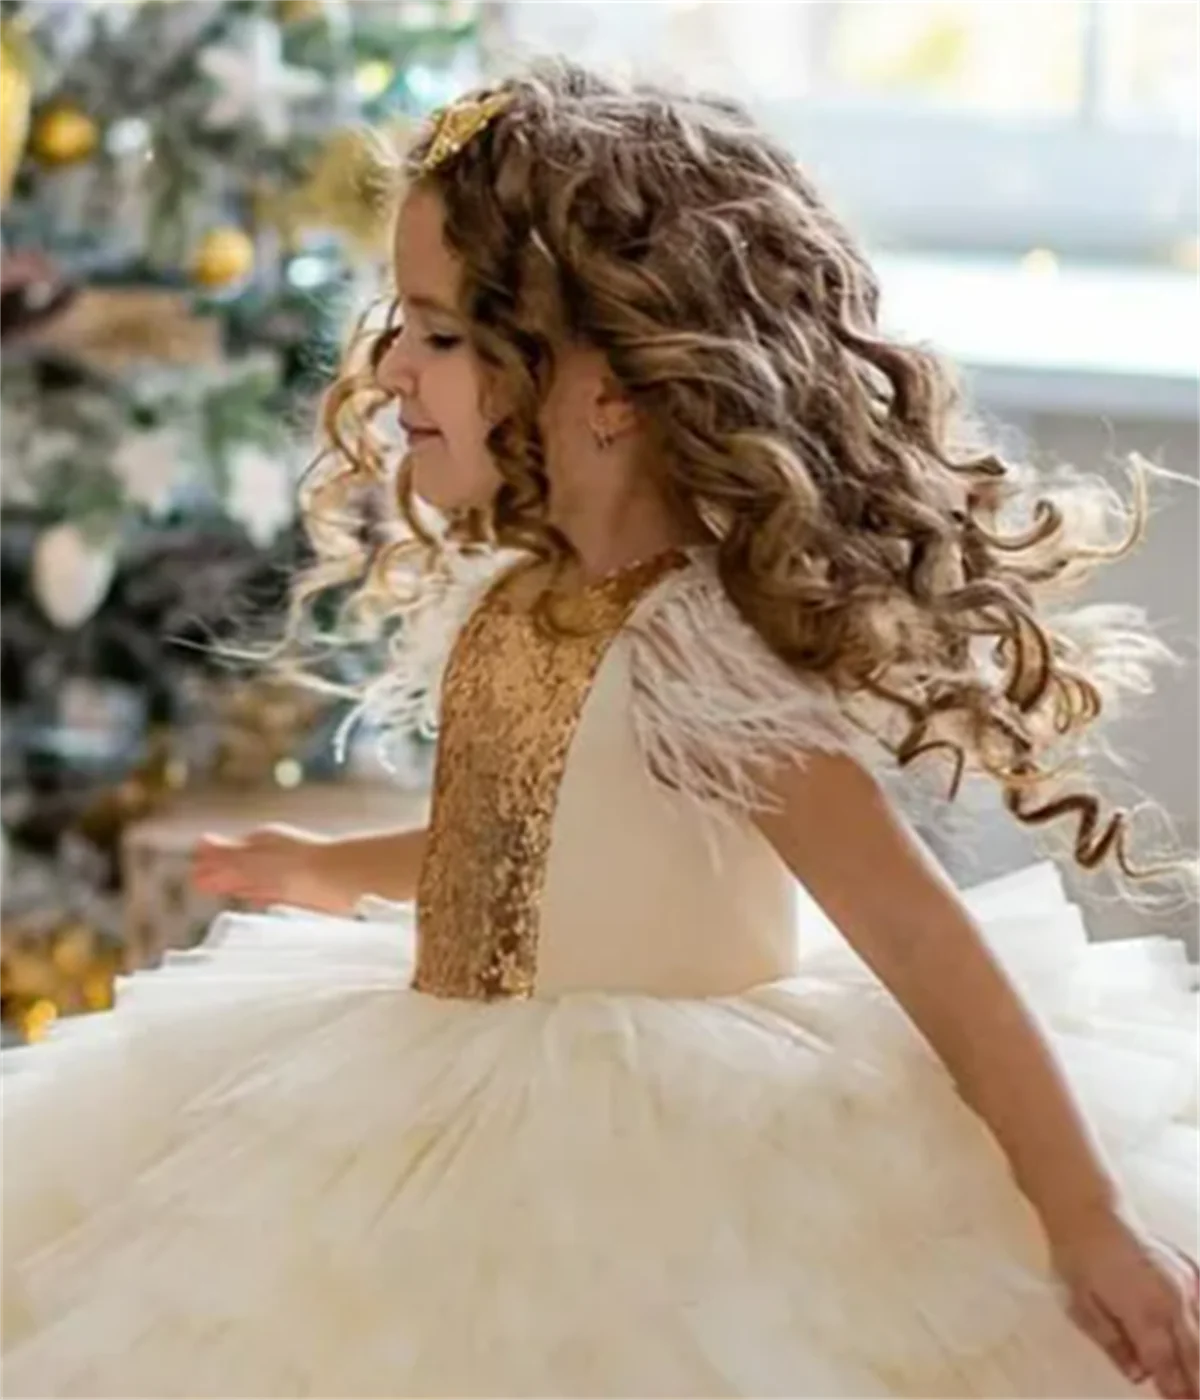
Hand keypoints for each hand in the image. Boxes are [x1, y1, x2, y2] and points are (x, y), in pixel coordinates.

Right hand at [191, 825, 348, 914]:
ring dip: (241, 885)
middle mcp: (276, 854)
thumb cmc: (301, 867)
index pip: (228, 854)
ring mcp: (291, 872)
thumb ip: (228, 858)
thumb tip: (200, 843)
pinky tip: (262, 900)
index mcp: (262, 842)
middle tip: (202, 883)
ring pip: (258, 878)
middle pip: (242, 865)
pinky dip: (263, 894)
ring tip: (227, 890)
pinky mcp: (305, 890)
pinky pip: (276, 891)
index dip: (212, 865)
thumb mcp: (256, 862)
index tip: (195, 874)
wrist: (348, 878)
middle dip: (223, 874)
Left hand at [1052, 1207, 1199, 1399]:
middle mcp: (1173, 1301)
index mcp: (1144, 1313)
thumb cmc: (1079, 1257)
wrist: (1089, 1209)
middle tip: (1195, 1398)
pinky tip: (1198, 1334)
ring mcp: (1186, 1283)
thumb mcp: (1082, 1305)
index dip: (1176, 1392)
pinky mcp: (1189, 1268)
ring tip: (1198, 1381)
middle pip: (1194, 1354)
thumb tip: (1138, 1374)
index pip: (1167, 1366)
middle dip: (1198, 1383)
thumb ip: (1112, 1342)